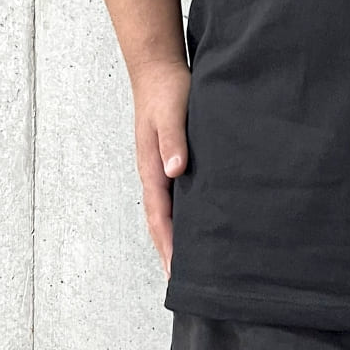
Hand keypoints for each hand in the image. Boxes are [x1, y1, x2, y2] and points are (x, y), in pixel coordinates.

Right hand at [131, 60, 190, 282]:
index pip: (159, 217)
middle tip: (181, 281)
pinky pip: (176, 194)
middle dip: (169, 251)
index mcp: (151, 168)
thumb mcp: (171, 113)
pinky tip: (197, 218)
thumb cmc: (166, 91)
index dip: (168, 245)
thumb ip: (172, 141)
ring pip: (167, 209)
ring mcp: (161, 166)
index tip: (176, 271)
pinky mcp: (171, 157)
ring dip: (175, 235)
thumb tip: (174, 172)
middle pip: (160, 221)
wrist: (158, 68)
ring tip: (188, 261)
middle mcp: (154, 172)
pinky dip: (182, 213)